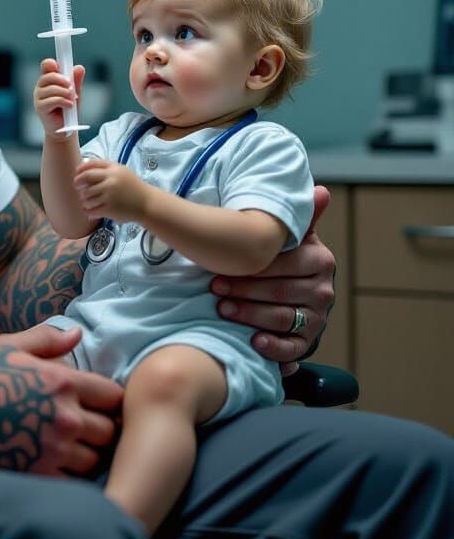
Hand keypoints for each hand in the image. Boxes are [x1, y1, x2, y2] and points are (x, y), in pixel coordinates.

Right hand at [0, 324, 120, 476]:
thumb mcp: (9, 347)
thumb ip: (47, 339)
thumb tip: (77, 335)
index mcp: (62, 381)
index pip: (113, 396)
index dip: (108, 400)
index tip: (96, 403)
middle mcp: (64, 416)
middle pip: (109, 431)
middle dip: (101, 429)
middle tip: (86, 428)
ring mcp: (54, 449)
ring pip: (94, 460)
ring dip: (87, 455)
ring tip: (70, 448)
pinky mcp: (40, 475)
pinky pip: (74, 482)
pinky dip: (70, 476)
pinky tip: (54, 465)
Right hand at [34, 59, 83, 136]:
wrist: (65, 128)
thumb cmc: (68, 109)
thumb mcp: (75, 93)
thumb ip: (76, 81)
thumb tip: (79, 67)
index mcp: (48, 80)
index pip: (46, 66)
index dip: (52, 63)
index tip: (60, 67)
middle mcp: (41, 86)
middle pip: (48, 76)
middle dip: (62, 79)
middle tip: (71, 86)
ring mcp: (38, 97)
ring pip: (51, 88)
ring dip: (65, 93)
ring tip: (72, 99)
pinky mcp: (40, 107)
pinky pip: (52, 100)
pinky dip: (63, 101)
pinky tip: (69, 106)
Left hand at [74, 159, 148, 221]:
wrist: (146, 203)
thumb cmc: (132, 186)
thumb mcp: (121, 171)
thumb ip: (105, 168)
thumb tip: (83, 169)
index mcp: (113, 169)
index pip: (91, 165)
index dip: (81, 169)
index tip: (77, 173)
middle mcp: (110, 181)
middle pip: (85, 178)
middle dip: (77, 182)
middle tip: (76, 186)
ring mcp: (109, 195)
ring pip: (86, 196)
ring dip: (84, 199)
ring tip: (87, 201)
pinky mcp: (109, 209)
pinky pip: (91, 210)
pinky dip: (88, 210)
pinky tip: (90, 210)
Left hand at [211, 186, 334, 374]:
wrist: (295, 292)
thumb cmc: (283, 258)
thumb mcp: (291, 236)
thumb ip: (299, 217)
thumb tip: (321, 190)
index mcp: (320, 260)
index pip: (284, 264)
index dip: (252, 266)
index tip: (221, 267)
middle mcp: (324, 290)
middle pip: (280, 291)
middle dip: (244, 290)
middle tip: (214, 289)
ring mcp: (318, 318)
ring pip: (282, 317)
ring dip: (250, 315)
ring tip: (223, 310)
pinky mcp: (309, 341)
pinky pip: (293, 347)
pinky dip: (274, 347)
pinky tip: (254, 342)